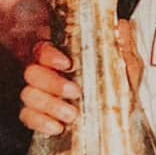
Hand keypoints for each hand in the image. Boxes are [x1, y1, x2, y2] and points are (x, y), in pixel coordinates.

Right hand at [19, 21, 141, 134]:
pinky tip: (58, 127)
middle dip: (52, 83)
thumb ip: (124, 47)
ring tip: (72, 114)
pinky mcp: (39, 115)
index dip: (50, 56)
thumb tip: (120, 27)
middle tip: (75, 92)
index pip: (44, 49)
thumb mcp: (128, 66)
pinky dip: (40, 122)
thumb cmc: (122, 87)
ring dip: (49, 105)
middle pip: (32, 72)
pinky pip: (27, 116)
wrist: (124, 119)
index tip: (67, 64)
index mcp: (65, 55)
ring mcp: (42, 94)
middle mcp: (49, 72)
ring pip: (28, 94)